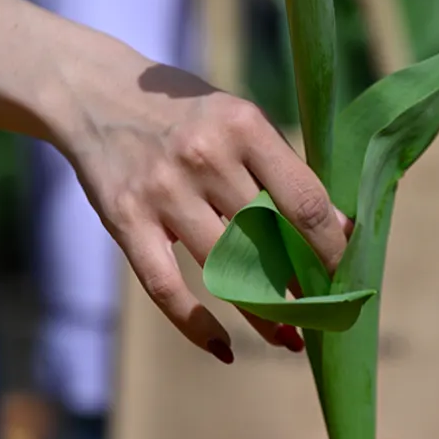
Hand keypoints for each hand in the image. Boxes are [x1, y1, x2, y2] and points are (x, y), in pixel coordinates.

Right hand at [61, 52, 349, 363]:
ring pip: (225, 270)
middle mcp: (205, 156)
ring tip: (286, 338)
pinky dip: (197, 326)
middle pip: (268, 242)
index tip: (347, 274)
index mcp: (243, 126)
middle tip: (322, 316)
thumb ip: (278, 165)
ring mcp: (163, 190)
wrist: (91, 91)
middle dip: (300, 288)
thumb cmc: (181, 111)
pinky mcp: (125, 220)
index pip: (303, 200)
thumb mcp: (235, 116)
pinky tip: (223, 348)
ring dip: (262, 315)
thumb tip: (334, 229)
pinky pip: (167, 288)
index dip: (331, 247)